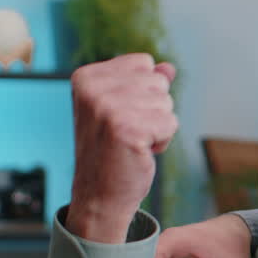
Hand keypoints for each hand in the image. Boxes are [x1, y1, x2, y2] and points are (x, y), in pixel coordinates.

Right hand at [67, 54, 176, 242]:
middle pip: (158, 82)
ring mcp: (108, 108)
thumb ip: (145, 84)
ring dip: (158, 126)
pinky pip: (171, 123)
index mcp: (87, 76)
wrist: (100, 194)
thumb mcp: (124, 109)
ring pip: (167, 103)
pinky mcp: (127, 129)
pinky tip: (140, 152)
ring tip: (133, 142)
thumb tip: (169, 67)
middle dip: (154, 109)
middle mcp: (93, 88)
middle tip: (129, 132)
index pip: (144, 63)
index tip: (122, 115)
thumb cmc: (113, 150)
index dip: (144, 92)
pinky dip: (162, 141)